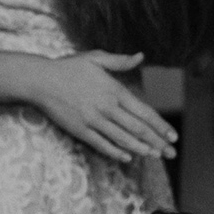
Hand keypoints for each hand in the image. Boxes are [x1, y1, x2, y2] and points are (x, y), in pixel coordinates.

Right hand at [24, 50, 176, 163]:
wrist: (40, 80)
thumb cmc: (69, 68)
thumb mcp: (95, 58)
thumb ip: (120, 61)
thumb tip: (140, 56)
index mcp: (114, 90)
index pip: (144, 112)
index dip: (160, 126)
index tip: (173, 136)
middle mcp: (107, 107)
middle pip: (138, 129)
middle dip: (157, 142)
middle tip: (171, 153)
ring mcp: (93, 120)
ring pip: (123, 139)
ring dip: (141, 149)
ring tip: (154, 156)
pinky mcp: (80, 130)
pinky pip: (102, 144)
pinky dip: (116, 152)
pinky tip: (127, 157)